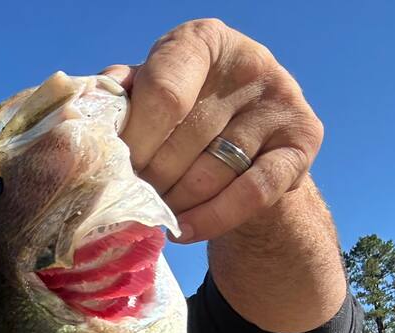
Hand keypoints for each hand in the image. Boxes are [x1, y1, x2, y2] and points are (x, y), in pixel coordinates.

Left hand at [103, 19, 322, 243]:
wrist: (244, 148)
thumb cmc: (182, 119)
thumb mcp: (149, 99)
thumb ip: (122, 99)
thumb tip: (92, 107)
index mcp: (203, 40)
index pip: (162, 92)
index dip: (134, 140)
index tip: (115, 169)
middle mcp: (249, 62)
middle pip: (183, 140)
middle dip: (148, 179)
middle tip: (128, 201)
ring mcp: (281, 101)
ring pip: (210, 173)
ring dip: (174, 204)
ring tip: (154, 213)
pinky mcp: (303, 142)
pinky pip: (250, 194)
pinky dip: (211, 218)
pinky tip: (183, 230)